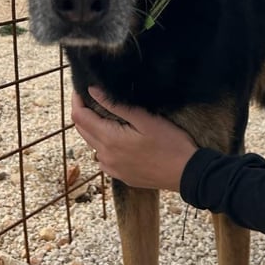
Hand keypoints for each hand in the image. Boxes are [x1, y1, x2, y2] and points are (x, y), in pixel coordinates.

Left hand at [71, 87, 197, 190]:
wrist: (187, 174)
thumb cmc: (171, 143)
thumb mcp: (145, 119)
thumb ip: (115, 105)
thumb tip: (92, 91)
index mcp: (109, 139)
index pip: (79, 117)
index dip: (77, 100)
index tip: (81, 88)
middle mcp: (105, 156)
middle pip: (82, 130)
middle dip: (83, 112)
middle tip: (92, 98)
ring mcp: (112, 168)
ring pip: (92, 144)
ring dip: (93, 129)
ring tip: (106, 115)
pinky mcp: (120, 176)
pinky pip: (103, 158)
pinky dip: (103, 145)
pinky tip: (118, 138)